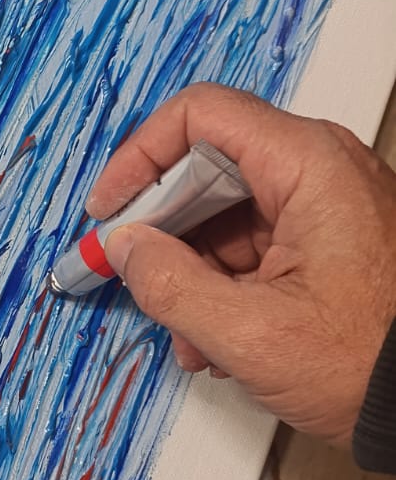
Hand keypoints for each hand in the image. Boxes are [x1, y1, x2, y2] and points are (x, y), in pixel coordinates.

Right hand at [86, 83, 395, 445]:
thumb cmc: (376, 363)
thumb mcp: (252, 334)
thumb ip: (171, 286)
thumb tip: (127, 250)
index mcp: (309, 165)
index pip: (200, 116)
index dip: (140, 157)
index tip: (111, 209)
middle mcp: (320, 170)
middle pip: (206, 169)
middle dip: (163, 232)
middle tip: (133, 273)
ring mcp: (325, 206)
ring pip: (224, 215)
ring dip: (190, 272)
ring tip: (188, 333)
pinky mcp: (327, 241)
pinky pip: (253, 245)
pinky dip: (222, 285)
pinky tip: (216, 336)